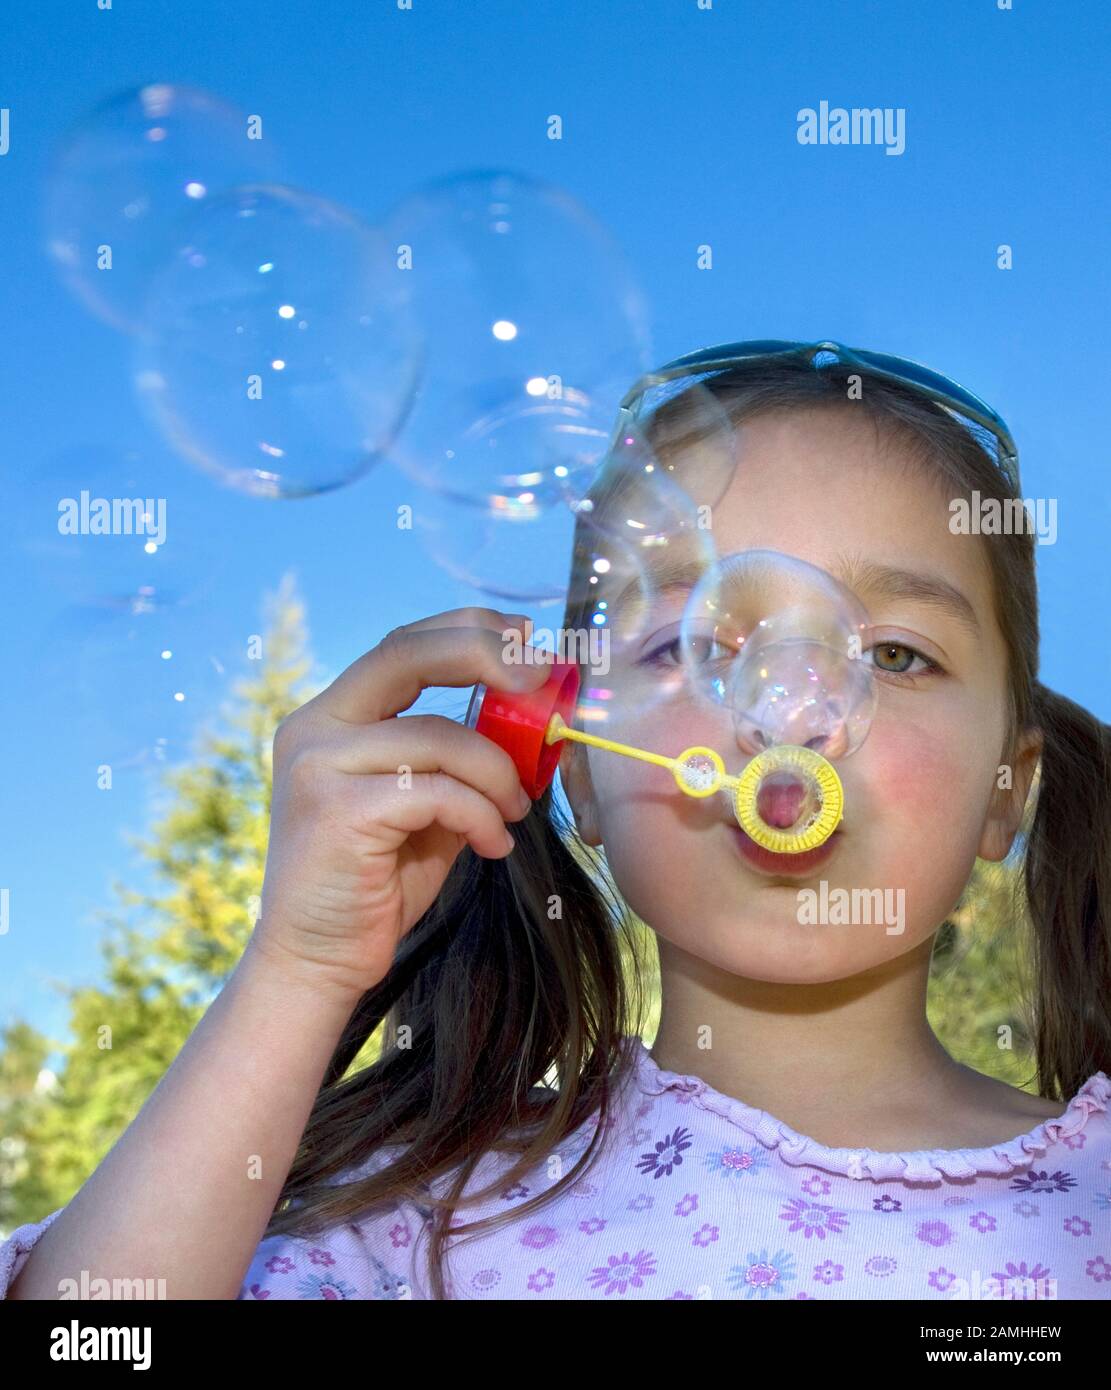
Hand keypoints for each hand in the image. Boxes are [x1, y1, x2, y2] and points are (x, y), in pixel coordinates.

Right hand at [250, 608, 552, 1001]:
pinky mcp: (339, 811)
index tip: (526, 639)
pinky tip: (493, 845)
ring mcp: (319, 766)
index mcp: (330, 715)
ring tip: (514, 814)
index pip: (402, 644)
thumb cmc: (378, 881)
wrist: (318, 962)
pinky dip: (482, 815)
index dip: (469, 630)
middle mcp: (314, 727)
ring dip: (498, 775)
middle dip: (484, 654)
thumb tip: (531, 709)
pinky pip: (439, 792)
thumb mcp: (423, 802)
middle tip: (540, 681)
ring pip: (442, 736)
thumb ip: (455, 754)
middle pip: (407, 654)